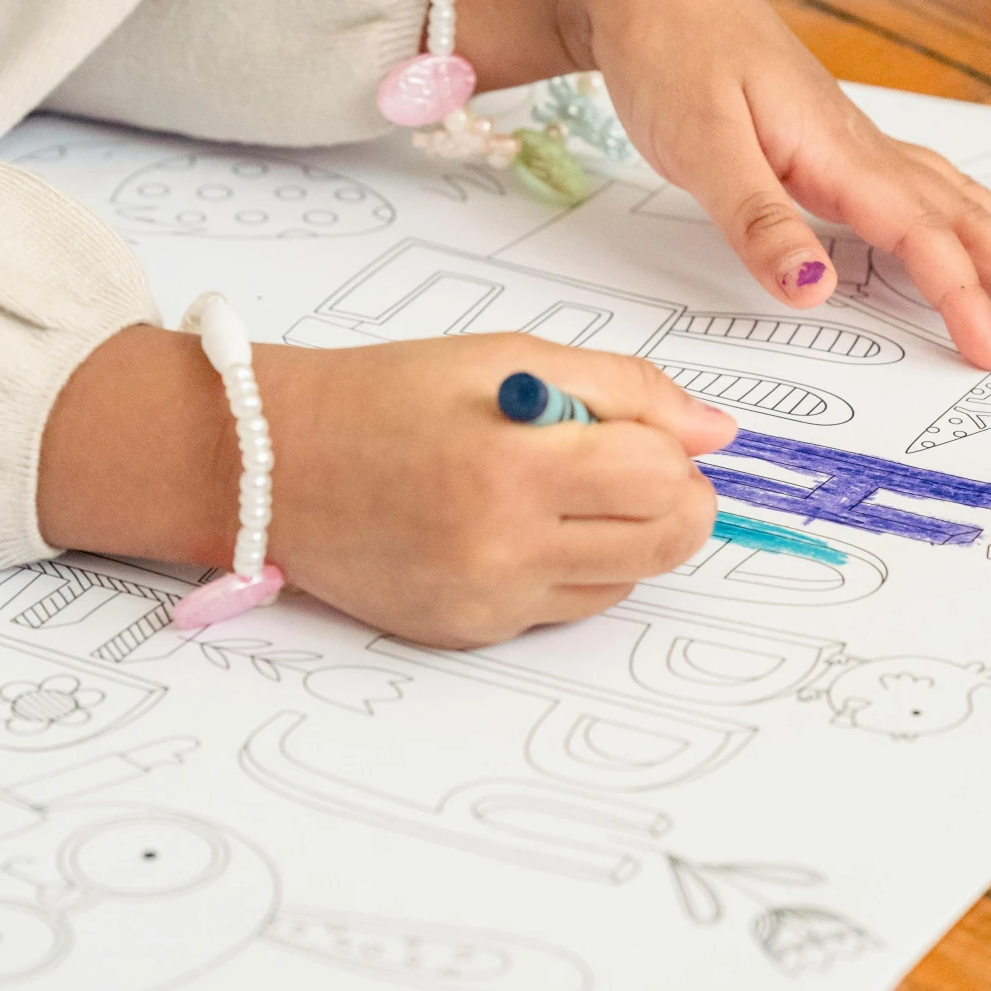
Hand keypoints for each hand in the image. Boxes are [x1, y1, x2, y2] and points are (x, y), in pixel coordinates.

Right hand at [38, 326, 734, 646]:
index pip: (660, 481)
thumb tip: (717, 433)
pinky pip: (567, 610)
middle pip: (664, 544)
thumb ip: (625, 389)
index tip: (650, 437)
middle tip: (632, 468)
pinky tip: (515, 528)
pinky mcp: (471, 633)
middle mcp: (501, 546)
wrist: (273, 464)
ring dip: (621, 538)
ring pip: (625, 583)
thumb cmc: (390, 398)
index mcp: (512, 464)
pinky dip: (568, 570)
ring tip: (556, 490)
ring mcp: (487, 600)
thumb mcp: (509, 357)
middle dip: (673, 503)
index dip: (673, 455)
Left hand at [457, 0, 990, 370]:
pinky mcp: (840, 144)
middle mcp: (865, 148)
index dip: (965, 299)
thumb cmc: (673, 54)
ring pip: (961, 202)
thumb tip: (814, 289)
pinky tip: (985, 236)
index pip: (923, 237)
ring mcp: (859, 145)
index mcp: (840, 152)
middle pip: (971, 219)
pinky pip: (931, 191)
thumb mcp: (701, 144)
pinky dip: (976, 221)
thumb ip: (758, 221)